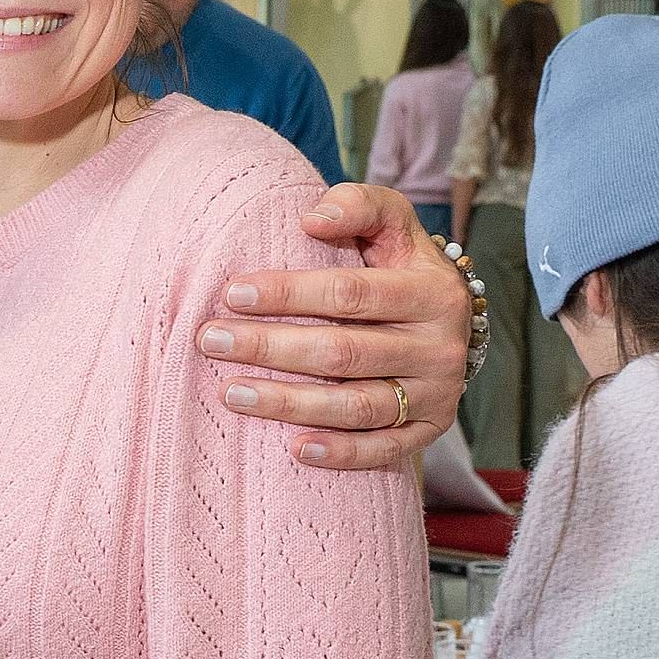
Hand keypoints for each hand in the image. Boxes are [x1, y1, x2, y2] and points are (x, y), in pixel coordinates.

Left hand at [201, 181, 471, 469]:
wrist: (448, 321)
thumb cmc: (399, 266)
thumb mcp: (392, 224)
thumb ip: (359, 205)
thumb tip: (312, 217)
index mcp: (431, 291)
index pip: (350, 294)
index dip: (288, 294)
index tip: (232, 293)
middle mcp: (440, 346)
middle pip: (343, 352)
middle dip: (269, 347)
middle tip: (210, 341)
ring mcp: (436, 394)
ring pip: (356, 406)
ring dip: (289, 403)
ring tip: (230, 392)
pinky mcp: (429, 431)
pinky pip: (382, 450)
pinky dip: (340, 453)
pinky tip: (293, 449)